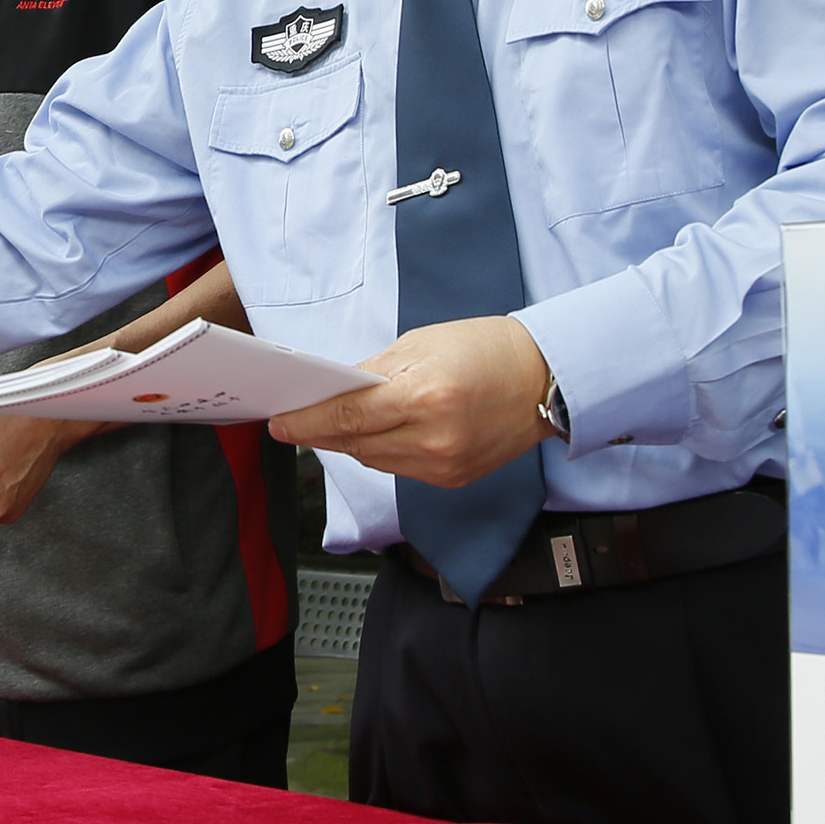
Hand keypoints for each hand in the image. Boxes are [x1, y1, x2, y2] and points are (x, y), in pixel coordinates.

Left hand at [266, 316, 552, 487]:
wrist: (545, 377)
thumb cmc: (486, 348)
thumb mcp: (421, 344)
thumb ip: (373, 372)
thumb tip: (334, 394)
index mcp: (424, 397)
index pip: (347, 417)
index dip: (306, 422)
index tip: (279, 423)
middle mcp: (434, 439)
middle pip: (355, 444)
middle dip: (321, 432)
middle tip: (295, 420)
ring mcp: (445, 465)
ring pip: (373, 461)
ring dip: (350, 443)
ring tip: (333, 424)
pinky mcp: (454, 479)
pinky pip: (399, 469)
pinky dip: (381, 452)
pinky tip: (374, 434)